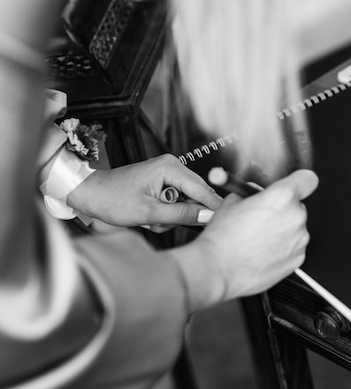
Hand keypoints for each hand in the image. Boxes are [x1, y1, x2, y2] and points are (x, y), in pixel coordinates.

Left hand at [67, 154, 221, 228]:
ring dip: (171, 216)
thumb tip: (208, 216)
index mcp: (170, 167)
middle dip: (183, 213)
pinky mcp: (164, 181)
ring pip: (186, 201)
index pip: (203, 190)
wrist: (91, 194)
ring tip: (150, 219)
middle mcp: (173, 166)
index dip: (213, 208)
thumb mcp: (148, 212)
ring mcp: (168, 173)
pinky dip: (166, 212)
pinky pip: (176, 201)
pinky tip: (149, 215)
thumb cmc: (113, 200)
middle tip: (162, 221)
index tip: (222, 224)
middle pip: (197, 195)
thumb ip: (181, 215)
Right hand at [168, 169, 318, 311]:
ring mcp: (299, 240)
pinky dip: (283, 248)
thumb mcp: (233, 201)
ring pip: (296, 228)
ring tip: (258, 239)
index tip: (294, 186)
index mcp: (282, 196)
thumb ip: (253, 193)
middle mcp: (295, 217)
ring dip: (282, 230)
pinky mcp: (298, 259)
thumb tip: (258, 193)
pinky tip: (263, 251)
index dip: (300, 182)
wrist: (218, 269)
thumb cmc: (222, 237)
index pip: (307, 179)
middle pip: (298, 206)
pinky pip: (294, 247)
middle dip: (282, 210)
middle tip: (262, 219)